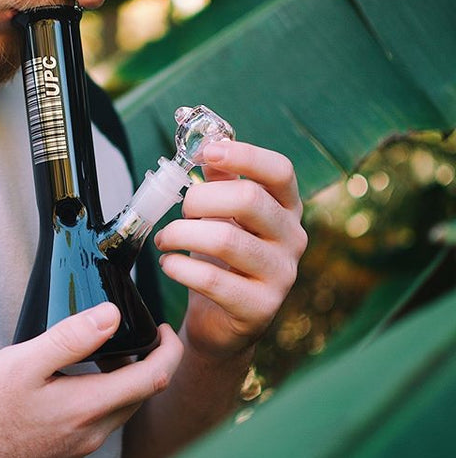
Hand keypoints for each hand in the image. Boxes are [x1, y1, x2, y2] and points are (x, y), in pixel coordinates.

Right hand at [0, 303, 182, 457]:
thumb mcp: (22, 363)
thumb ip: (72, 338)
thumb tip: (113, 315)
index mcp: (87, 409)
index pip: (153, 378)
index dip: (168, 350)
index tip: (163, 328)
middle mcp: (90, 435)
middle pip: (140, 395)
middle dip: (149, 361)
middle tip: (137, 334)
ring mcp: (76, 450)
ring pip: (119, 409)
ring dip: (124, 380)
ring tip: (106, 352)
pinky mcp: (62, 455)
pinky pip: (98, 423)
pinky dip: (103, 397)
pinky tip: (77, 381)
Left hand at [154, 140, 306, 357]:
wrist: (223, 318)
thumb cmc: (223, 259)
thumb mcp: (224, 214)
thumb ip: (221, 179)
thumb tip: (209, 139)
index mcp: (287, 208)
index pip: (280, 171)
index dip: (244, 155)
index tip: (206, 151)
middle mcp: (293, 238)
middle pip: (249, 199)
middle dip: (200, 199)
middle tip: (179, 210)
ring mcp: (281, 275)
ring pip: (226, 240)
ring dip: (181, 234)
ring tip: (164, 240)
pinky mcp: (260, 308)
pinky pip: (213, 281)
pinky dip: (180, 268)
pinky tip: (169, 265)